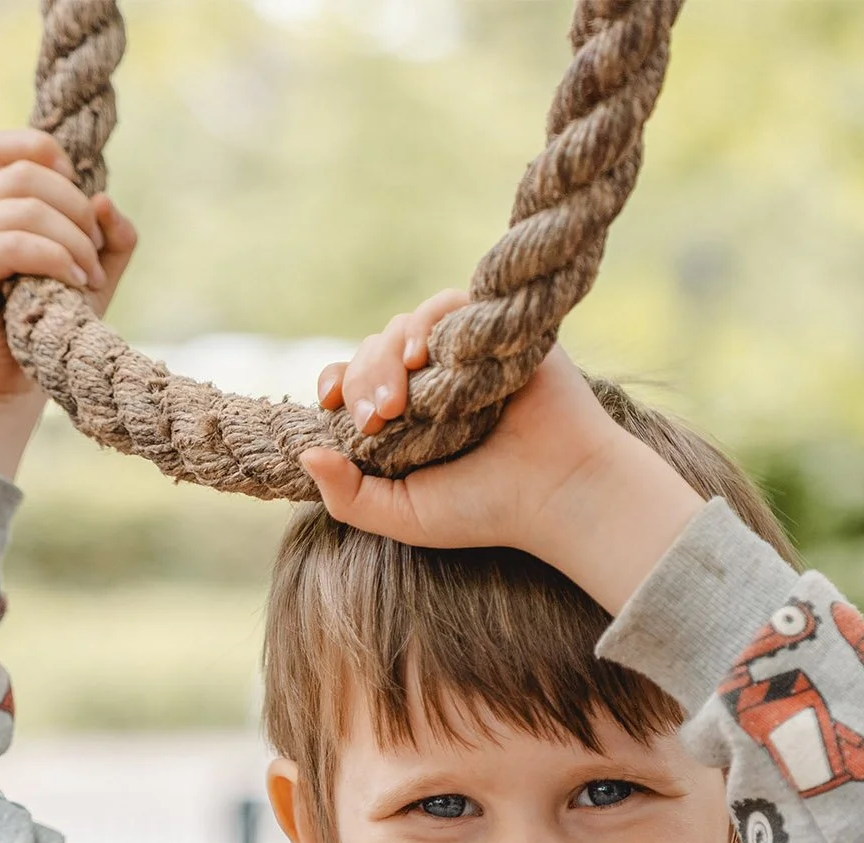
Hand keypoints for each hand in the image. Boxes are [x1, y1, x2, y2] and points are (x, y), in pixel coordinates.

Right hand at [0, 129, 136, 477]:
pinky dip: (51, 257)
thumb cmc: (45, 334)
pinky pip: (12, 241)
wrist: (2, 390)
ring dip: (70, 239)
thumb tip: (106, 200)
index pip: (9, 146)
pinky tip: (72, 283)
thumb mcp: (89, 279)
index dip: (50, 156)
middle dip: (77, 210)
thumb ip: (109, 240)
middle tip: (95, 257)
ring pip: (24, 205)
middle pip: (29, 173)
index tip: (82, 206)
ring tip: (87, 279)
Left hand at [302, 293, 703, 615]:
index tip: (330, 404)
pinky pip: (447, 305)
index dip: (336, 382)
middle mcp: (432, 382)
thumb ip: (349, 498)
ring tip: (399, 400)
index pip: (355, 382)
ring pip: (403, 328)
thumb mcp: (404, 516)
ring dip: (387, 356)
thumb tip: (304, 454)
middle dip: (363, 380)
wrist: (558, 490)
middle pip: (373, 352)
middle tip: (379, 420)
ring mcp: (463, 354)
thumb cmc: (485, 509)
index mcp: (408, 419)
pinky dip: (427, 323)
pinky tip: (420, 356)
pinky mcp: (494, 329)